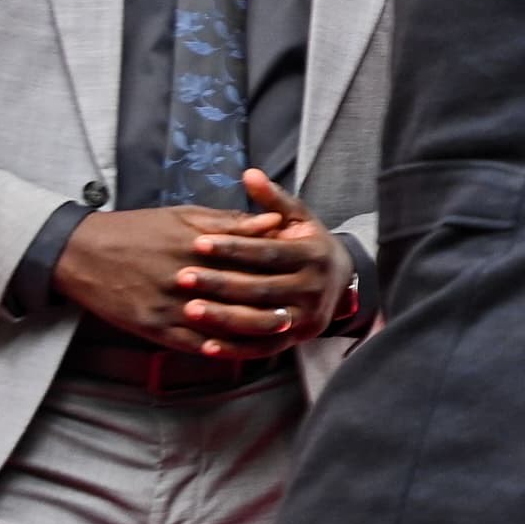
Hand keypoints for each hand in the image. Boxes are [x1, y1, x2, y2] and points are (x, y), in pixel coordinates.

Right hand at [59, 176, 346, 356]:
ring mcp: (168, 305)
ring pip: (220, 323)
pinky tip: (236, 350)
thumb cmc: (136, 229)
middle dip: (272, 300)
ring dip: (253, 329)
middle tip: (303, 306)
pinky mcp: (152, 326)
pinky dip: (216, 347)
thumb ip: (230, 222)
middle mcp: (184, 277)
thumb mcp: (183, 215)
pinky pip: (190, 343)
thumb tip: (275, 221)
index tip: (301, 271)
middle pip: (239, 294)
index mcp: (195, 245)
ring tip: (280, 331)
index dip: (277, 267)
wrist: (80, 252)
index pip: (246, 259)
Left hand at [172, 170, 354, 351]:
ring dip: (224, 318)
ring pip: (262, 321)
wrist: (342, 281)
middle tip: (183, 277)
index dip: (234, 248)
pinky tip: (206, 346)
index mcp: (314, 256)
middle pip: (263, 288)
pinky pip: (263, 349)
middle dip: (221, 283)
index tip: (198, 243)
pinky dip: (236, 350)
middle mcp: (314, 289)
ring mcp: (306, 318)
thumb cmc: (308, 244)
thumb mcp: (298, 218)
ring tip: (189, 309)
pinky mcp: (296, 340)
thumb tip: (249, 173)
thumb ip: (273, 199)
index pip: (269, 252)